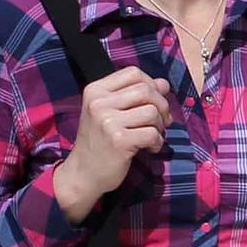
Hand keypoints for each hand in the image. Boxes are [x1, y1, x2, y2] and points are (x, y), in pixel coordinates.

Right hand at [51, 65, 171, 216]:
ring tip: (152, 136)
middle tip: (161, 121)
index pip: (133, 73)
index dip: (151, 84)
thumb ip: (135, 95)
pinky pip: (152, 133)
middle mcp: (98, 103)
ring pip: (152, 111)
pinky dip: (157, 142)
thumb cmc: (100, 141)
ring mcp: (107, 122)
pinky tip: (149, 148)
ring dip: (159, 126)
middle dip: (162, 105)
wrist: (83, 173)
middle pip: (146, 90)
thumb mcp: (111, 112)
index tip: (153, 101)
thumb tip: (163, 83)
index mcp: (95, 90)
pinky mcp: (118, 140)